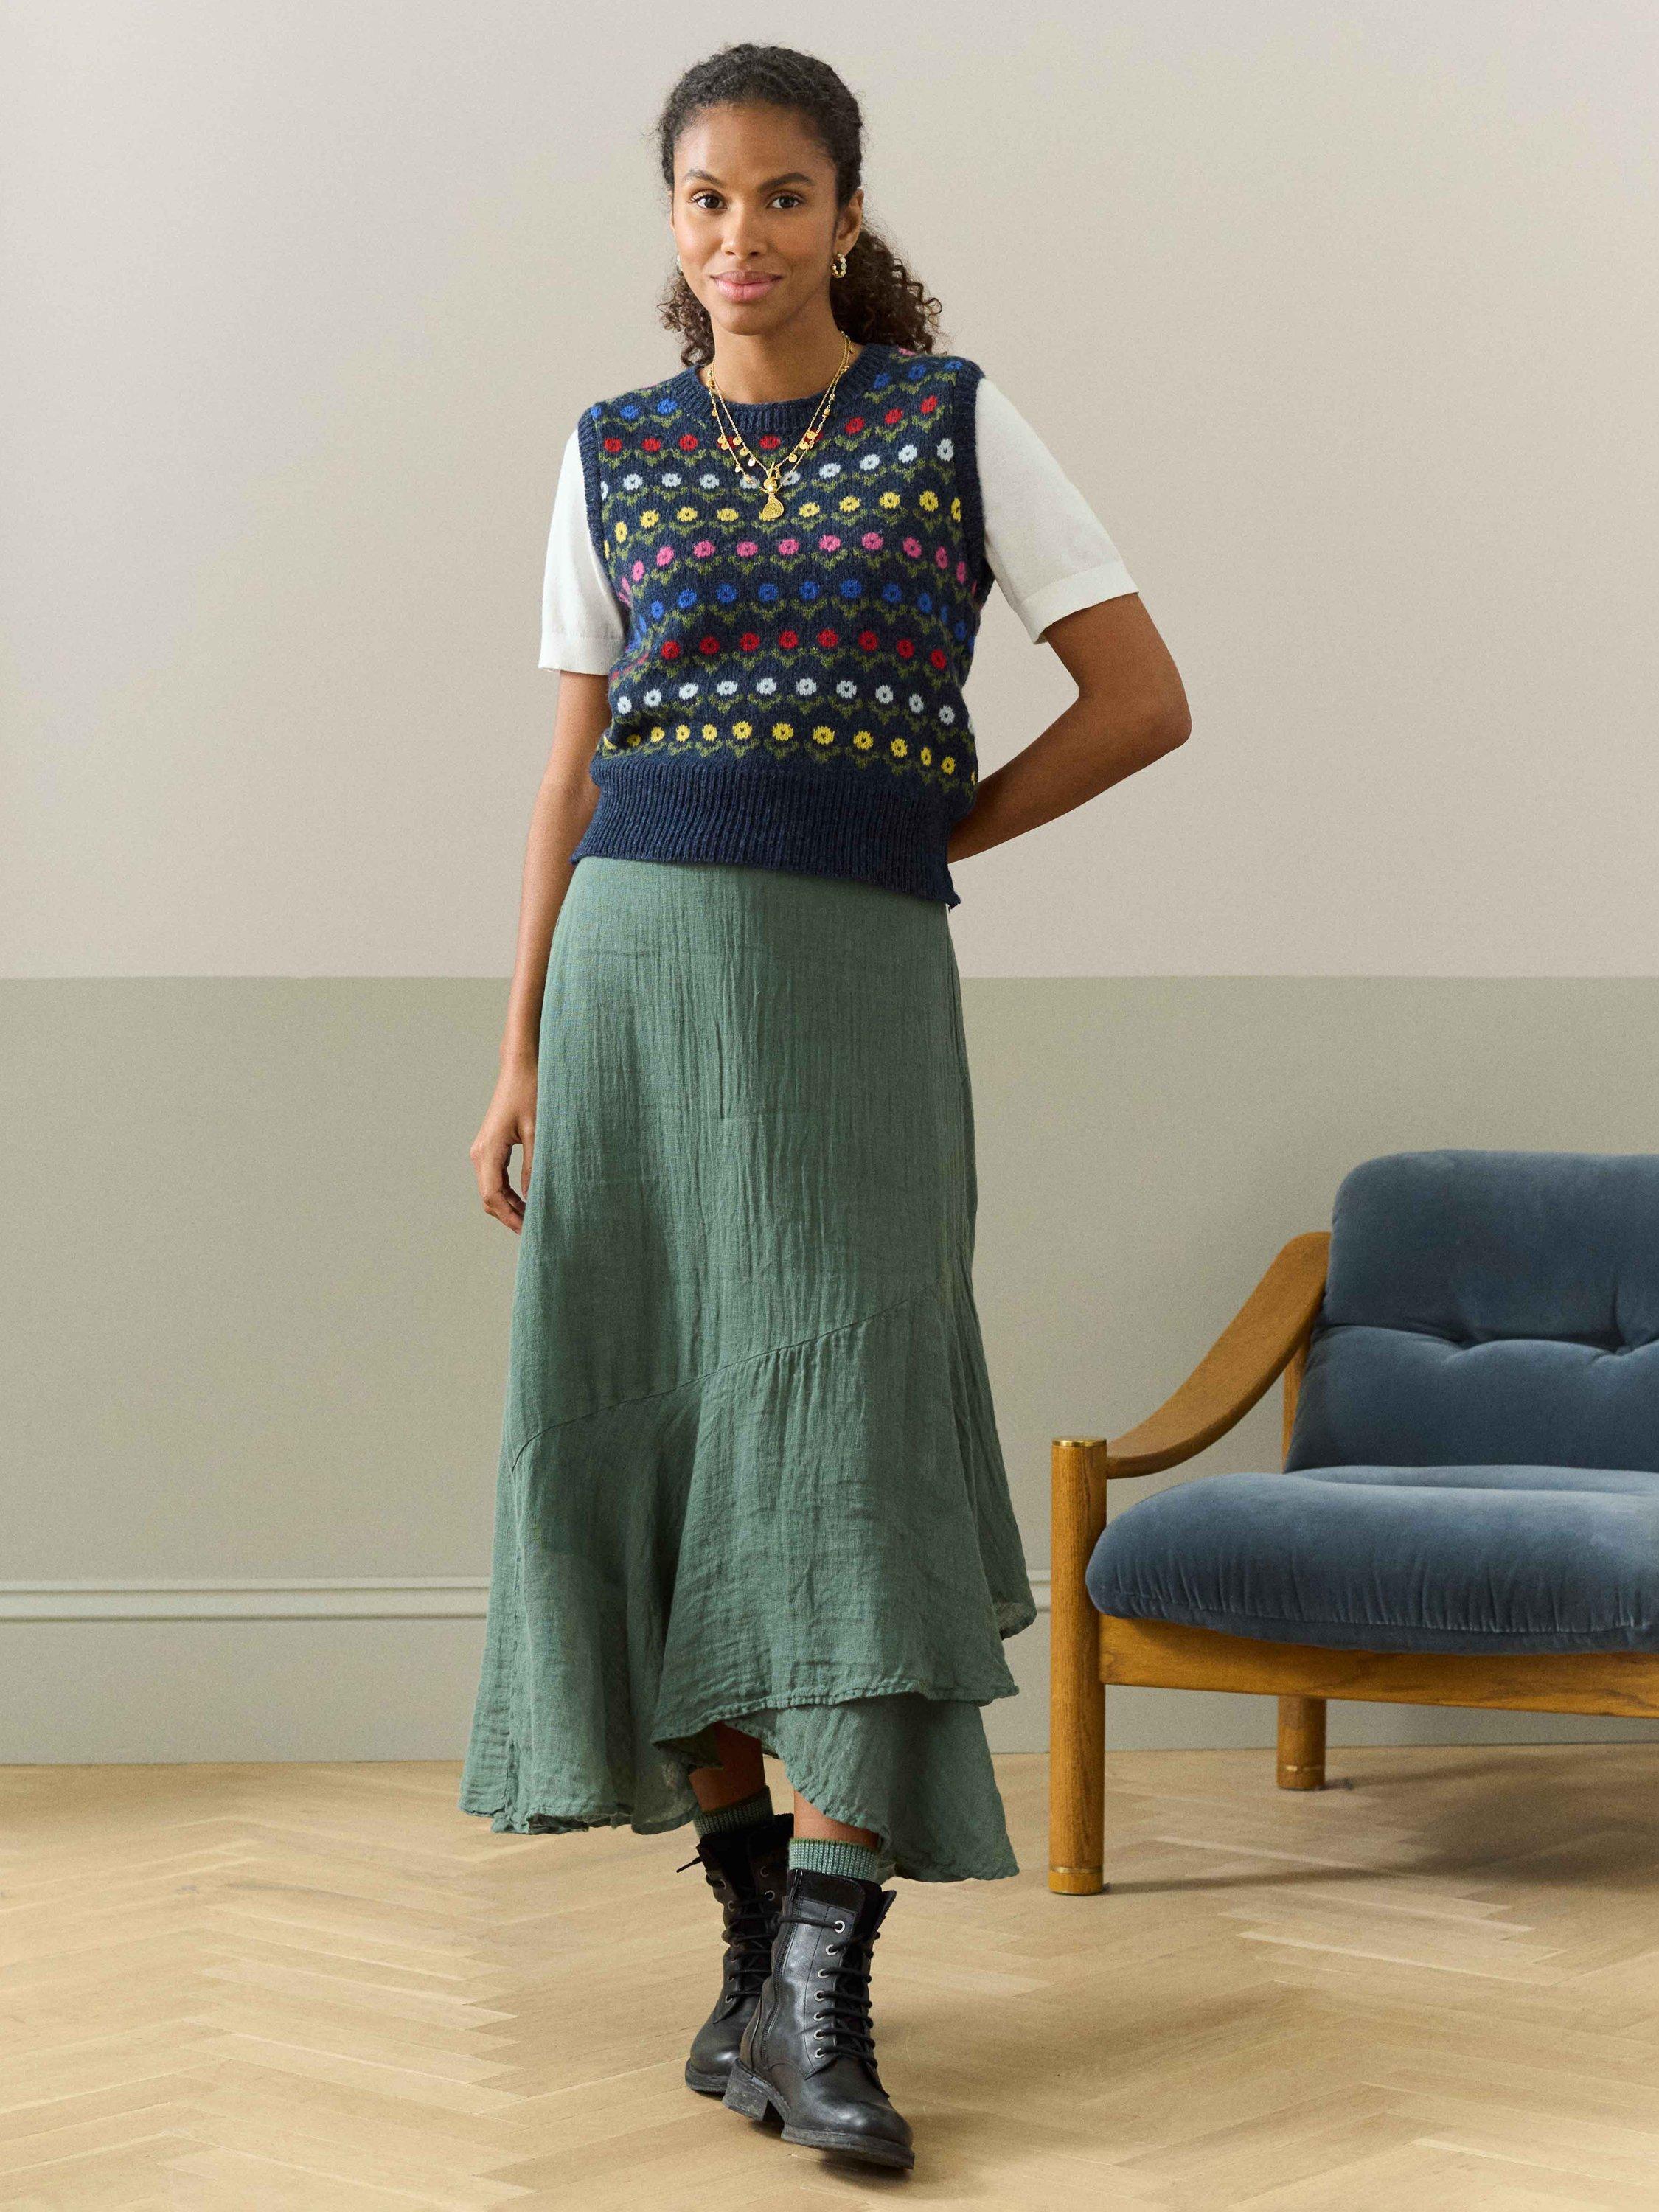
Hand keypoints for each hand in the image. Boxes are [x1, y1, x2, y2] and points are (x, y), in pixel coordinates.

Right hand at [471, 1059, 537, 1233]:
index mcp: (488, 1151)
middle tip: (535, 1230)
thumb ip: (535, 1167)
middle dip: (509, 1216)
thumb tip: (535, 1199)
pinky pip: (495, 1179)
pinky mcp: (491, 1147)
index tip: (529, 1231)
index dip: (510, 1217)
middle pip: (489, 1198)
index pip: (493, 1196)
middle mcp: (480, 1153)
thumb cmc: (531, 1093)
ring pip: (492, 1190)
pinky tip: (527, 1200)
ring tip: (534, 1218)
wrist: (521, 1068)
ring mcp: (483, 1150)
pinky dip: (509, 1193)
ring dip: (510, 1206)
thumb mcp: (538, 1133)